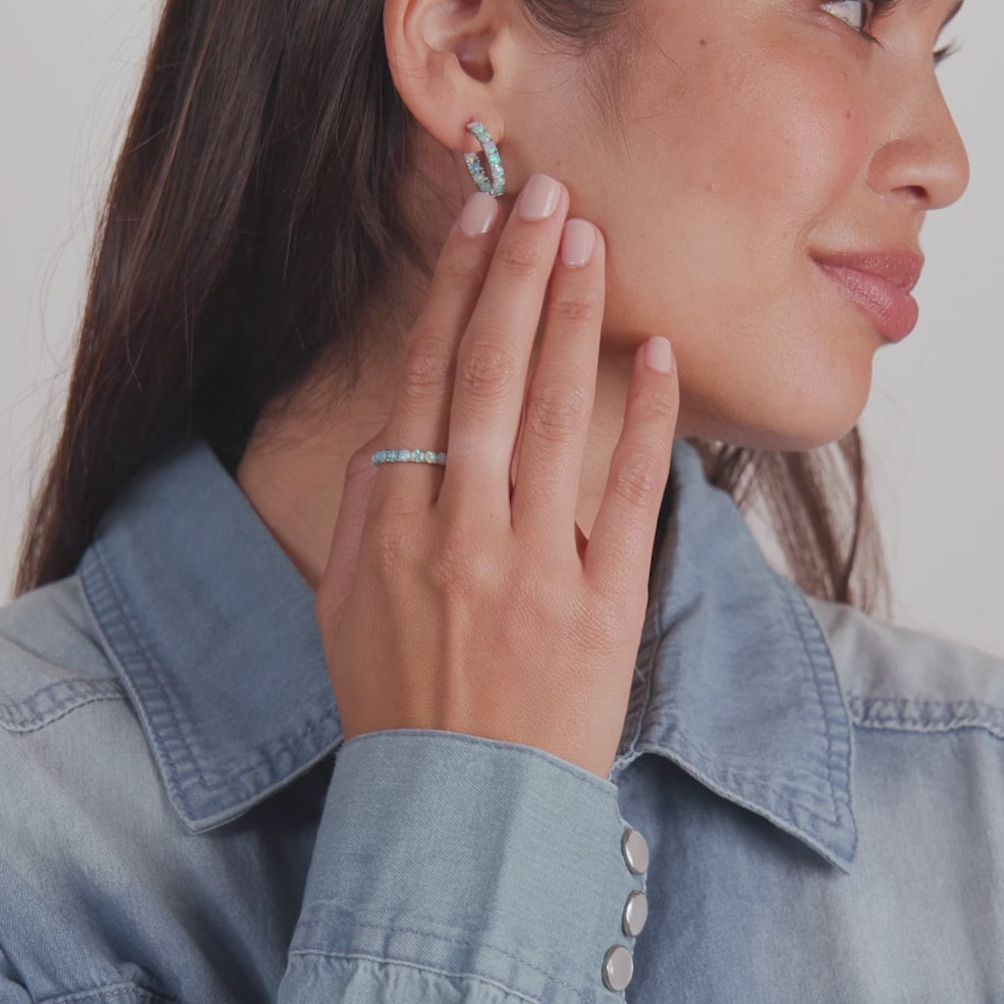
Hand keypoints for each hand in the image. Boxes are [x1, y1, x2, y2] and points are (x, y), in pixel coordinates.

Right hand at [313, 174, 678, 779]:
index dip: (453, 291)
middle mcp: (463, 529)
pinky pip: (629, 495)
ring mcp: (536, 563)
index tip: (474, 220)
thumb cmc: (396, 702)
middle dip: (517, 272)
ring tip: (590, 240)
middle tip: (543, 191)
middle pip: (491, 373)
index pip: (429, 378)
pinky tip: (658, 354)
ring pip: (555, 414)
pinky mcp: (603, 603)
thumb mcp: (345, 603)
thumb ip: (370, 509)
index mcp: (398, 523)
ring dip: (573, 318)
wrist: (459, 812)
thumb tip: (399, 434)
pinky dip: (647, 421)